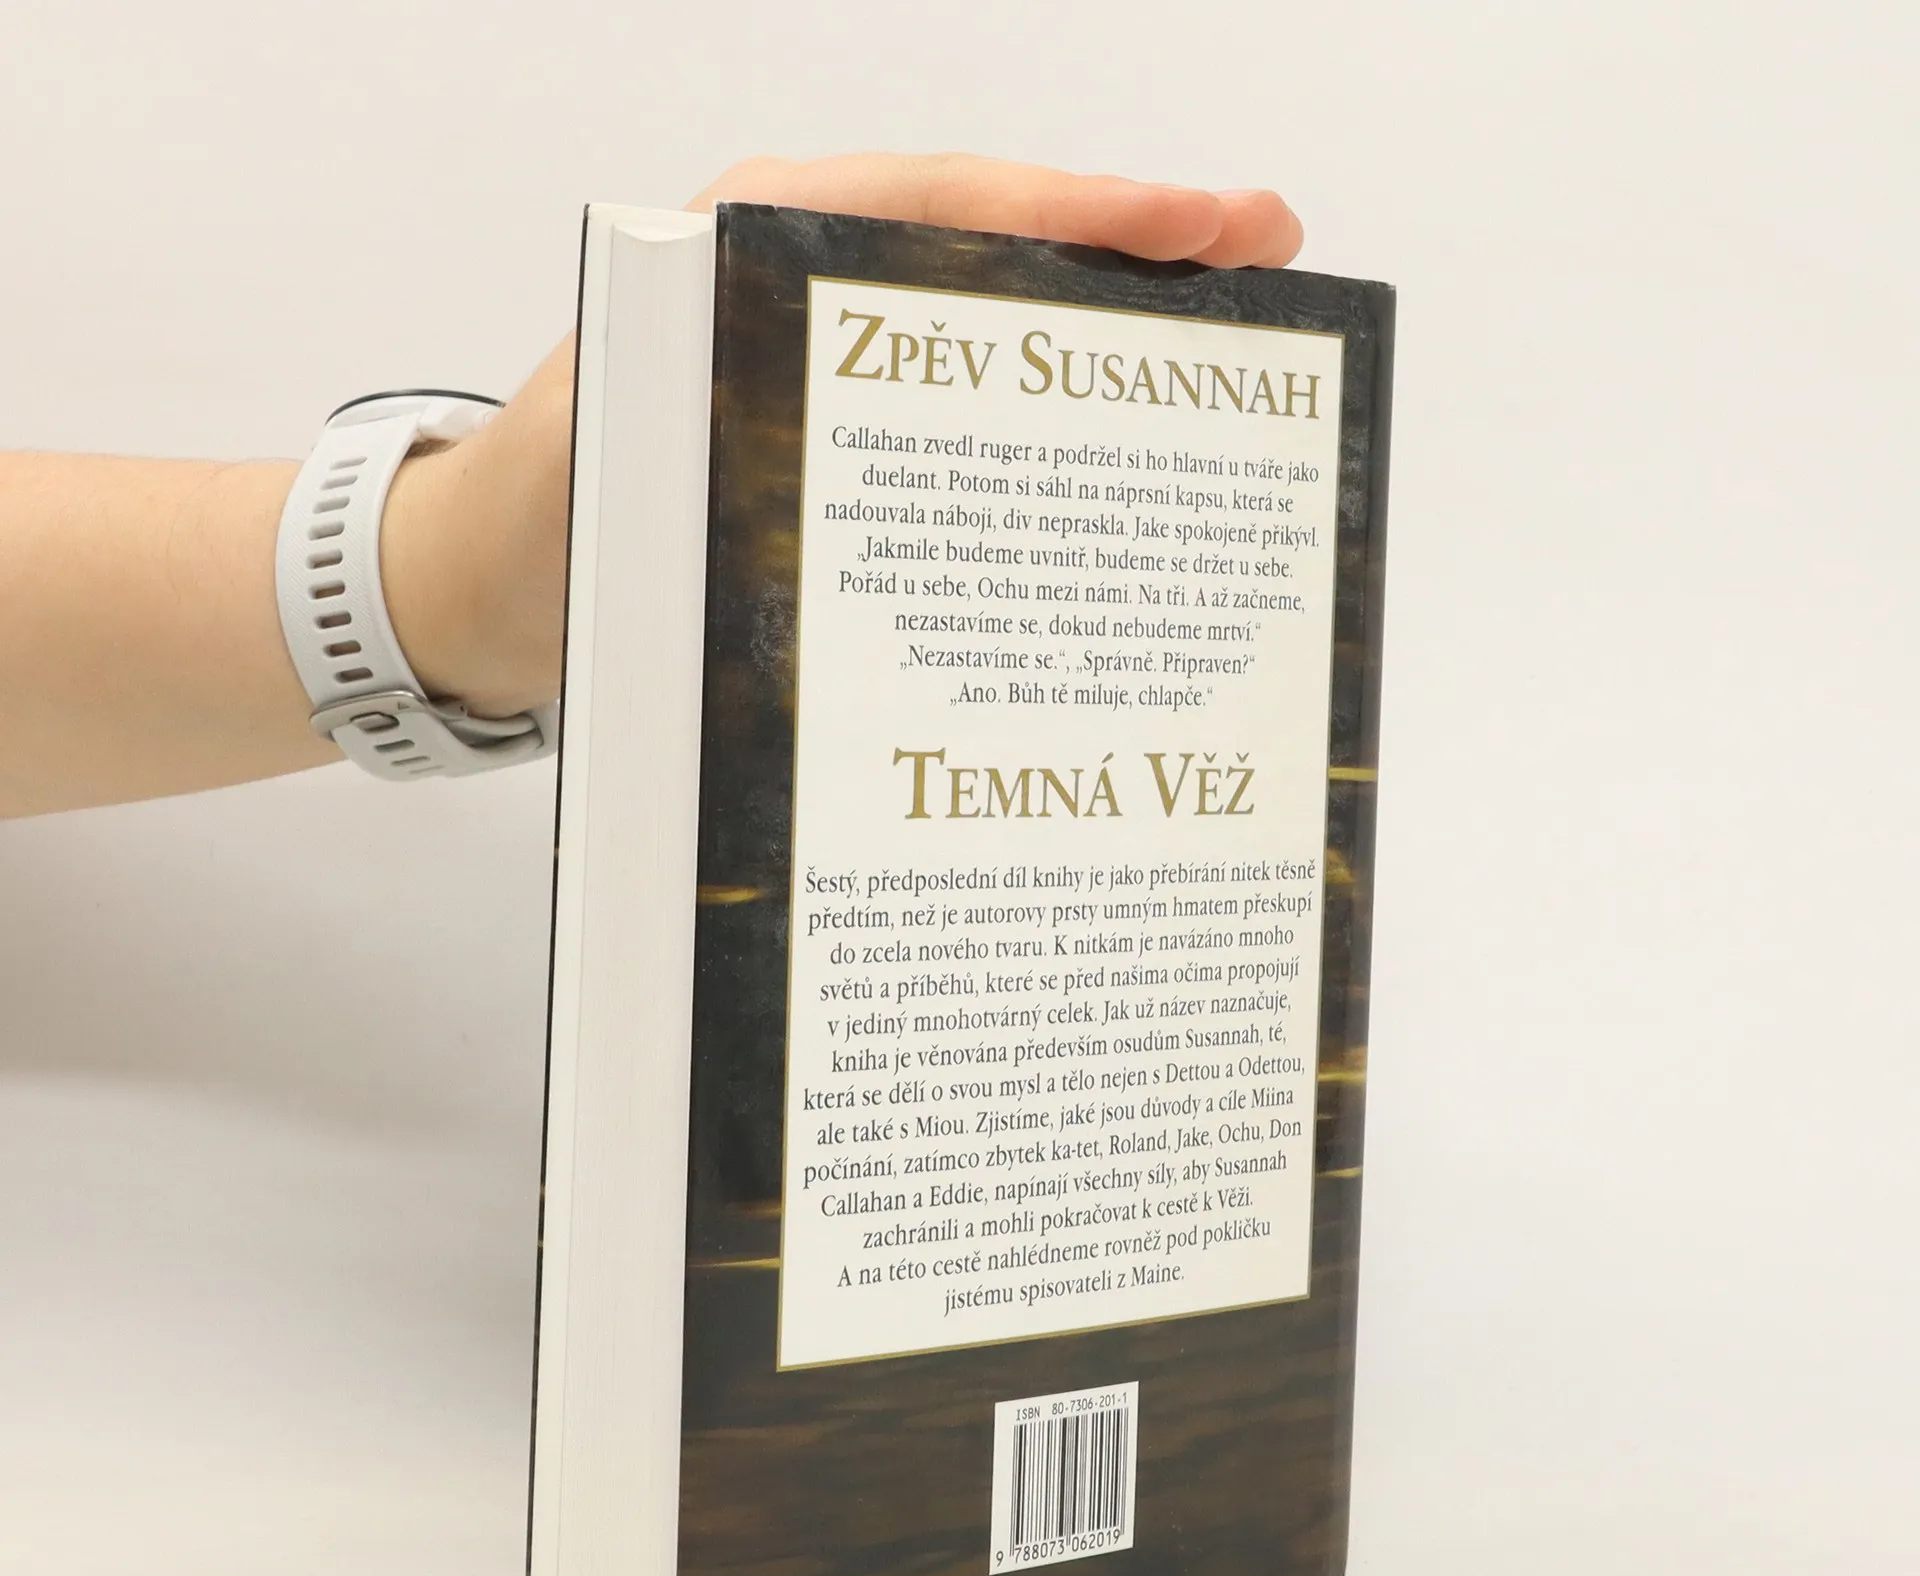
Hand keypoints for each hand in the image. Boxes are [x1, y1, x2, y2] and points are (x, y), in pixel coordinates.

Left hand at [384, 154, 1302, 719]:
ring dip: (1115, 318)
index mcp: (747, 253)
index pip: (940, 204)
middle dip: (1137, 243)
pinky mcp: (843, 425)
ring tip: (1240, 326)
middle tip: (1272, 250)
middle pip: (994, 241)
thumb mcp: (596, 478)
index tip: (1209, 223)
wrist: (479, 588)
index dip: (1084, 213)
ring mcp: (829, 352)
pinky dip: (1055, 399)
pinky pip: (966, 392)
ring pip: (995, 313)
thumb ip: (688, 443)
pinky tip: (1133, 430)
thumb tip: (812, 473)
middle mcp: (801, 281)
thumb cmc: (536, 529)